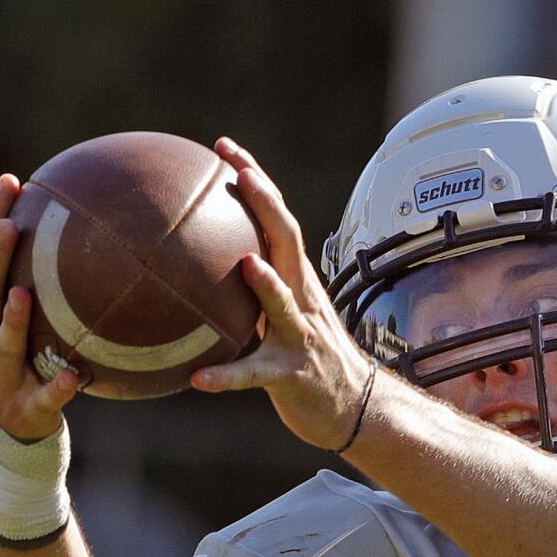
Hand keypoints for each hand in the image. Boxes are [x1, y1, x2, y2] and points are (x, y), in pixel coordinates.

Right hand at [0, 175, 78, 441]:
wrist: (12, 434)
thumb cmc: (22, 368)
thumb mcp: (24, 326)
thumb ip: (42, 286)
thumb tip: (87, 232)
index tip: (10, 181)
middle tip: (9, 225)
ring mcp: (0, 376)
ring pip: (2, 346)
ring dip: (11, 321)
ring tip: (23, 295)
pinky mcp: (25, 409)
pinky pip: (44, 397)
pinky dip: (58, 388)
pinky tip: (76, 378)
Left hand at [191, 139, 373, 450]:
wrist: (356, 407)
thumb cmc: (313, 359)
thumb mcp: (289, 314)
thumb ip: (258, 289)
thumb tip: (211, 265)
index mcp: (298, 279)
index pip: (278, 220)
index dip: (255, 181)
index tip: (225, 148)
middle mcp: (302, 299)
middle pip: (286, 242)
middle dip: (264, 204)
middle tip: (237, 173)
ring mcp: (300, 337)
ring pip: (283, 305)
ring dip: (267, 285)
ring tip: (246, 265)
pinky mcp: (291, 375)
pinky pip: (256, 374)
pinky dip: (229, 377)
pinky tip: (200, 379)